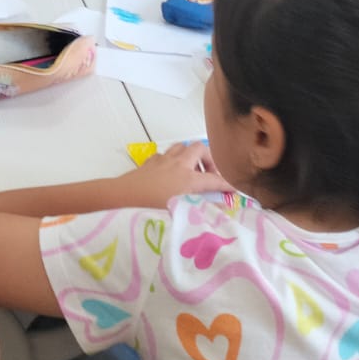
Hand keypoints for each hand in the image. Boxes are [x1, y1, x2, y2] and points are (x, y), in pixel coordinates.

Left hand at [115, 143, 232, 207]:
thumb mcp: (180, 212)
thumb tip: (217, 213)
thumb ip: (200, 210)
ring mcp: (163, 160)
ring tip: (191, 171)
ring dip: (190, 156)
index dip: (228, 184)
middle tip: (209, 175)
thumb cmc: (152, 208)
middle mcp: (178, 164)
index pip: (215, 179)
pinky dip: (171, 160)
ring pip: (182, 146)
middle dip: (209, 160)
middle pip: (200, 148)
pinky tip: (169, 173)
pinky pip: (165, 154)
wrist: (123, 197)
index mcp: (189, 178)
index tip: (235, 189)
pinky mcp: (150, 162)